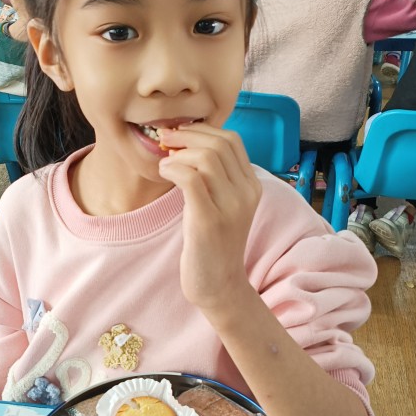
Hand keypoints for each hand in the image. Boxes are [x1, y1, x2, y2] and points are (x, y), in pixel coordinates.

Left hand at [156, 123, 260, 313]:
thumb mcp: (222, 206)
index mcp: (251, 186)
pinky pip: (191, 180)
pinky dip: (173, 169)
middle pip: (219, 143)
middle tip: (165, 138)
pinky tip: (164, 173)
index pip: (232, 140)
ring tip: (165, 162)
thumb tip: (188, 145)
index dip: (202, 129)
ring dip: (178, 153)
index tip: (180, 133)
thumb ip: (215, 178)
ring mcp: (230, 207)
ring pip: (206, 158)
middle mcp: (246, 194)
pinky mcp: (209, 221)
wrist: (218, 286)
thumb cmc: (212, 244)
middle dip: (187, 134)